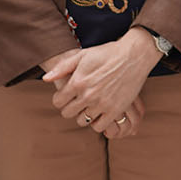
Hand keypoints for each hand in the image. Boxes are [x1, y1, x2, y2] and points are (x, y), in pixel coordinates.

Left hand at [45, 30, 162, 136]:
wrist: (134, 55)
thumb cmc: (107, 53)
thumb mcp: (82, 55)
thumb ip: (62, 67)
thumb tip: (46, 79)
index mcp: (77, 82)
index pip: (58, 102)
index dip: (60, 99)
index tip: (67, 95)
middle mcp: (88, 95)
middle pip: (68, 114)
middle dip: (70, 108)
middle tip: (77, 101)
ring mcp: (102, 104)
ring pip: (82, 121)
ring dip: (84, 115)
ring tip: (89, 106)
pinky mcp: (115, 110)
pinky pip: (99, 126)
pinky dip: (97, 122)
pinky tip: (100, 113)